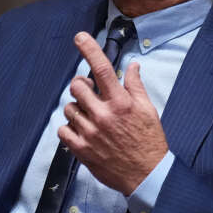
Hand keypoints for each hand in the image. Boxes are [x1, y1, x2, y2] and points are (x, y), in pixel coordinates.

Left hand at [58, 31, 167, 194]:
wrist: (147, 175)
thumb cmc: (149, 141)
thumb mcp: (148, 110)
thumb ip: (136, 87)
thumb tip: (132, 66)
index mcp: (121, 103)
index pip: (101, 69)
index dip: (89, 49)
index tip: (80, 38)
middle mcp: (103, 115)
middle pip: (77, 86)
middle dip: (81, 87)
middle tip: (90, 94)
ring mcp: (90, 133)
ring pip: (69, 108)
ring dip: (77, 109)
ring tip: (90, 118)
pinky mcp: (81, 149)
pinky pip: (62, 129)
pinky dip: (69, 128)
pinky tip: (82, 131)